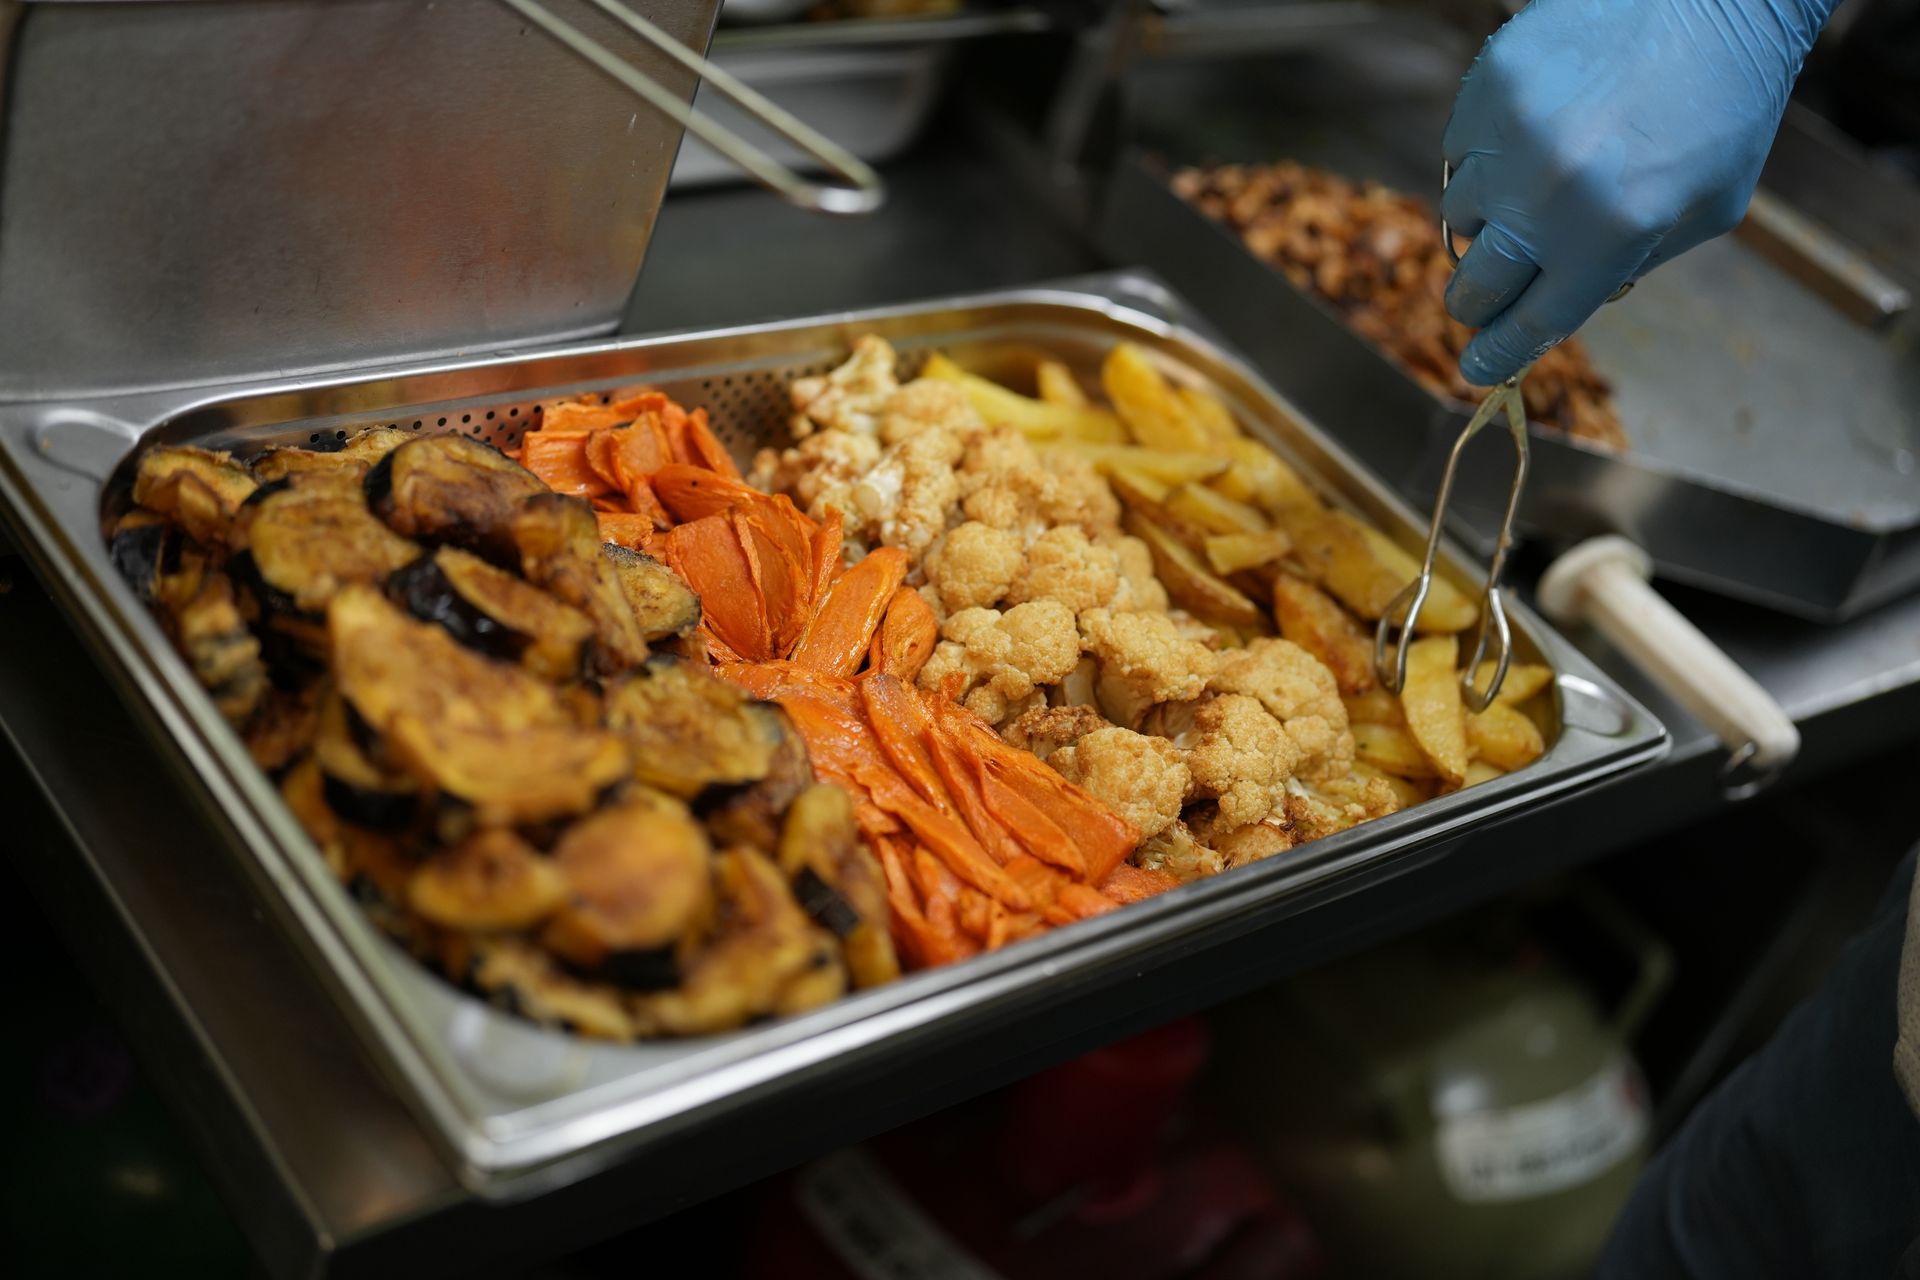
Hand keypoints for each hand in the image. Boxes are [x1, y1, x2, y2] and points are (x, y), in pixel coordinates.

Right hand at [1440, 0, 1837, 384]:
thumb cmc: (1726, 106)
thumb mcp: (1708, 210)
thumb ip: (1633, 263)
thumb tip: (1560, 296)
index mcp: (1608, 239)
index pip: (1527, 325)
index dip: (1495, 357)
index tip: (1475, 369)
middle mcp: (1547, 195)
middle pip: (1475, 286)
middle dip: (1479, 300)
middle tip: (1487, 293)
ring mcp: (1509, 137)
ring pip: (1459, 215)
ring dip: (1489, 217)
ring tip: (1532, 186)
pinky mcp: (1490, 86)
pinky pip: (1458, 150)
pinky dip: (1485, 156)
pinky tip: (1531, 133)